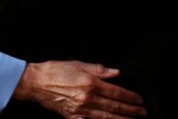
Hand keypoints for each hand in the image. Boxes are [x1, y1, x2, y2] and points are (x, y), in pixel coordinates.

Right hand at [14, 61, 145, 117]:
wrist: (35, 83)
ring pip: (108, 118)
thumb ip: (98, 69)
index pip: (116, 92)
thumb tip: (115, 72)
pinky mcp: (75, 117)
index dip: (130, 97)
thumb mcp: (76, 64)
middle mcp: (88, 98)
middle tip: (142, 112)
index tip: (139, 99)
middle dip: (131, 110)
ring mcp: (82, 110)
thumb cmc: (54, 71)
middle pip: (115, 106)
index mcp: (89, 83)